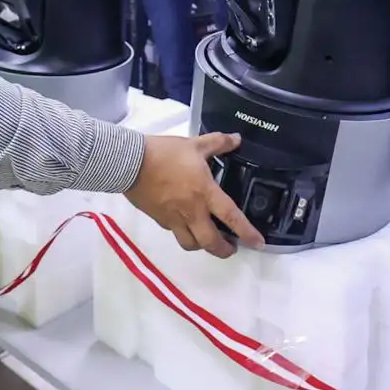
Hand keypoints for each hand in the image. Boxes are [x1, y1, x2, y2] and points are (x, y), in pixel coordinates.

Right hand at [125, 133, 264, 257]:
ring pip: (191, 244)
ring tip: (207, 240)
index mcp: (204, 193)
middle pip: (210, 242)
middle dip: (224, 250)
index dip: (247, 233)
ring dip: (202, 246)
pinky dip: (183, 232)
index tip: (259, 244)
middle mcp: (192, 211)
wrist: (130, 163)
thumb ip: (217, 143)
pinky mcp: (159, 219)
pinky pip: (175, 232)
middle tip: (232, 248)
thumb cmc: (164, 153)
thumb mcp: (194, 144)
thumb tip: (237, 139)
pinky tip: (185, 223)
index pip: (231, 217)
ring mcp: (174, 218)